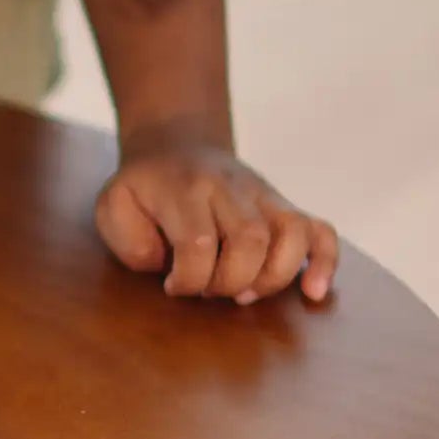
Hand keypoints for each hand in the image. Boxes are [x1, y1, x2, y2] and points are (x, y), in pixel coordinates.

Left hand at [96, 142, 337, 304]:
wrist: (176, 143)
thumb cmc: (144, 186)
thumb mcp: (115, 204)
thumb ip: (128, 239)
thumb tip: (165, 264)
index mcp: (185, 189)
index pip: (198, 243)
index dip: (188, 279)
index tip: (172, 286)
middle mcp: (231, 188)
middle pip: (251, 240)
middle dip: (231, 282)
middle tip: (210, 291)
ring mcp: (263, 195)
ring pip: (292, 233)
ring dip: (274, 277)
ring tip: (248, 294)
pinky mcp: (283, 206)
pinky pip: (321, 230)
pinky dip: (324, 262)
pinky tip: (313, 291)